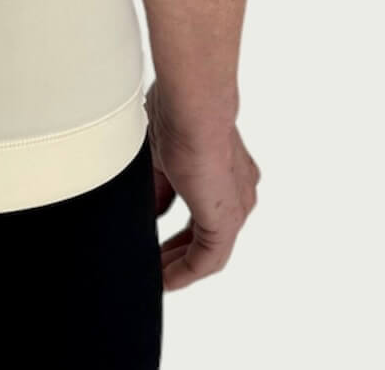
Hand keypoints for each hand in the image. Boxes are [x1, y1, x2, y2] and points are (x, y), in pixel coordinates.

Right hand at [146, 79, 259, 290]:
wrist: (193, 105)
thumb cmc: (177, 111)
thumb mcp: (159, 155)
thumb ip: (157, 188)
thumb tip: (147, 211)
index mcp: (225, 169)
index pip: (202, 204)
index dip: (181, 222)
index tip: (158, 233)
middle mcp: (238, 190)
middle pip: (207, 231)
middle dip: (180, 249)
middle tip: (156, 262)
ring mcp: (235, 206)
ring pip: (209, 248)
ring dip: (182, 263)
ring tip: (159, 275)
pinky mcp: (226, 220)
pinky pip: (208, 259)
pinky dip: (186, 272)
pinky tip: (167, 280)